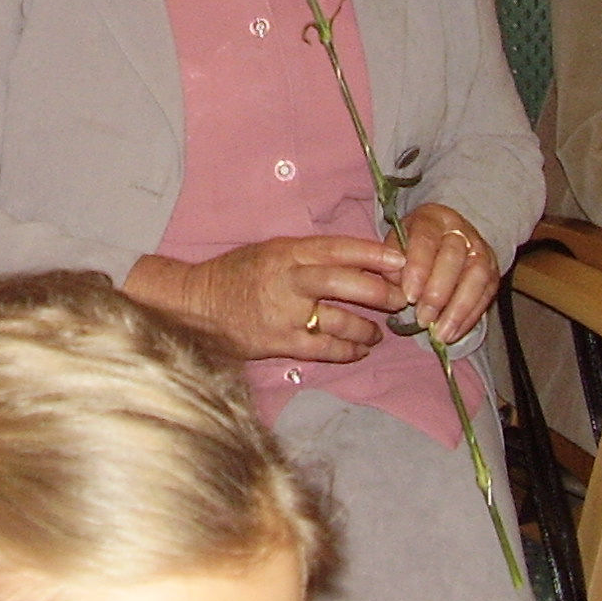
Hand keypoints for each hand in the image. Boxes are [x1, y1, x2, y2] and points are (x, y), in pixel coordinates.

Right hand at [130, 234, 406, 363]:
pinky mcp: (280, 342)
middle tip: (402, 299)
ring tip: (378, 333)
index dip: (374, 253)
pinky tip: (358, 351)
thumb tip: (358, 261)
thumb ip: (308, 256)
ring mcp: (284, 313)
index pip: (338, 248)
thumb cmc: (238, 274)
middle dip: (380, 292)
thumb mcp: (271, 251)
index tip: (402, 259)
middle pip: (344, 283)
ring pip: (340, 321)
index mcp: (287, 252)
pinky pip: (325, 349)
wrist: (199, 305)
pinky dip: (348, 351)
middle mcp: (288, 280)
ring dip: (367, 329)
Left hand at [397, 204, 499, 344]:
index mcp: (431, 218)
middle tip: (423, 319)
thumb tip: (396, 283)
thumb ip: (392, 260)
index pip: (425, 240)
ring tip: (441, 334)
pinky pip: (486, 295)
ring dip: (457, 310)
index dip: (418, 269)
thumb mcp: (397, 242)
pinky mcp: (493, 271)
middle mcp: (460, 230)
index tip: (409, 297)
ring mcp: (480, 250)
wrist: (446, 235)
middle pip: (453, 258)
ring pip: (475, 277)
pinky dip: (470, 317)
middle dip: (438, 293)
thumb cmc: (414, 243)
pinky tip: (454, 333)